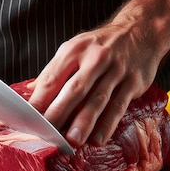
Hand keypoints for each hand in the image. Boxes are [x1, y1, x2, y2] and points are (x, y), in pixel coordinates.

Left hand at [28, 22, 158, 146]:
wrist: (141, 29)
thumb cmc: (101, 45)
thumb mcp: (75, 48)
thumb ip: (54, 71)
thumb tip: (30, 91)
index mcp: (74, 50)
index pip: (51, 78)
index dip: (38, 101)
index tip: (28, 121)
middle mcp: (95, 59)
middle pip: (74, 90)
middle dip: (59, 113)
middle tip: (47, 134)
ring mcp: (116, 70)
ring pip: (97, 100)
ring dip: (84, 122)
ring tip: (72, 141)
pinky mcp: (133, 82)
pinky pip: (118, 106)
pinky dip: (107, 124)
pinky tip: (98, 139)